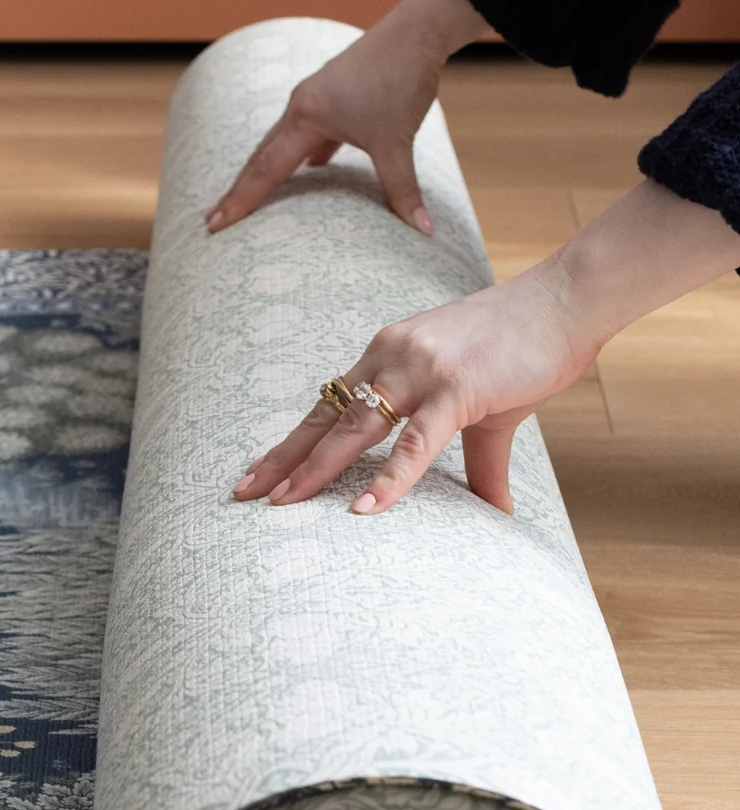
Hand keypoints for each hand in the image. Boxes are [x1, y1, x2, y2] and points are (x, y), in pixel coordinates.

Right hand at [206, 0, 487, 235]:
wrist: (418, 30)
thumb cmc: (401, 79)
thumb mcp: (397, 142)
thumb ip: (402, 190)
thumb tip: (423, 230)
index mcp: (306, 117)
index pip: (265, 170)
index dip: (240, 201)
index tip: (215, 224)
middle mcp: (302, 106)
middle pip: (262, 156)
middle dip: (240, 188)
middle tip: (215, 216)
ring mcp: (316, 97)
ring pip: (283, 141)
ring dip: (267, 169)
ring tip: (254, 193)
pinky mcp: (333, 93)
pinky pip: (308, 130)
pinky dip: (303, 151)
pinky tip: (314, 164)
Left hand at [232, 182, 739, 516]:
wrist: (567, 300)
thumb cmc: (524, 346)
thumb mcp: (486, 404)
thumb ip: (479, 460)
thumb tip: (494, 509)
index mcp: (386, 356)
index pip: (327, 406)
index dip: (291, 442)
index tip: (257, 473)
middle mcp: (390, 357)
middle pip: (326, 418)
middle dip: (283, 459)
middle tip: (242, 494)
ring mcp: (420, 369)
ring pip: (356, 428)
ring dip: (316, 468)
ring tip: (283, 504)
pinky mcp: (458, 387)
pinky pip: (415, 440)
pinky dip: (389, 477)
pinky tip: (363, 508)